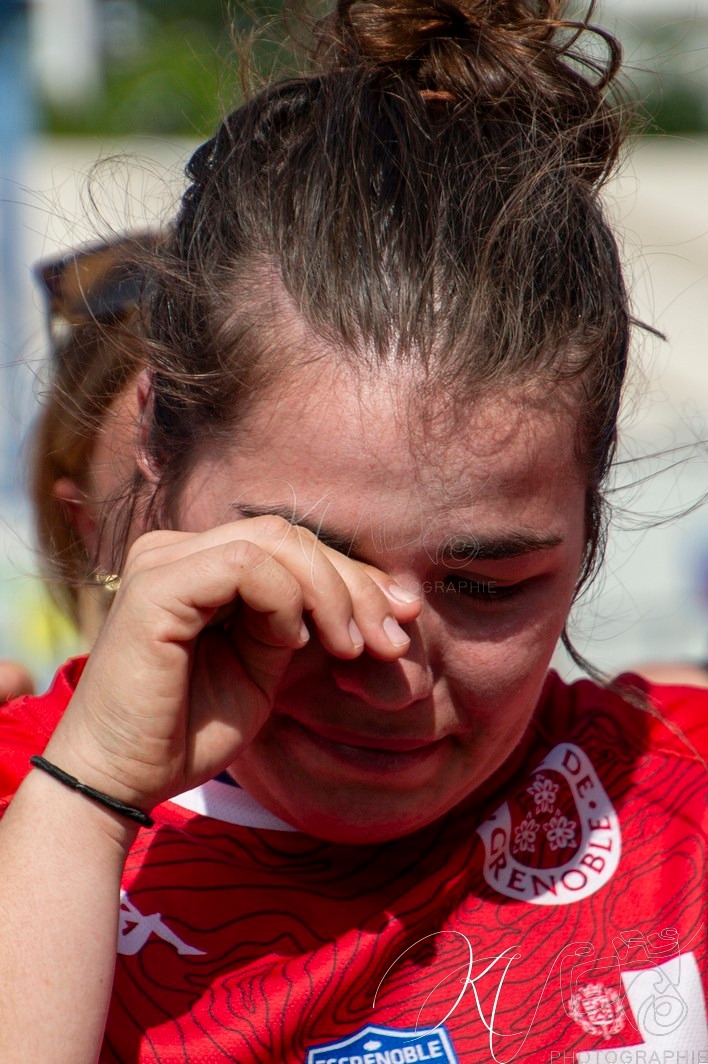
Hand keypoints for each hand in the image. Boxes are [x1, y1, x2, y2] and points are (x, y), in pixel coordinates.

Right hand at [44, 516, 420, 812]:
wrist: (123, 780)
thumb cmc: (189, 730)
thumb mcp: (264, 666)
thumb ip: (303, 621)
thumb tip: (381, 597)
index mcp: (198, 564)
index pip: (291, 544)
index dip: (353, 576)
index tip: (401, 619)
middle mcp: (176, 550)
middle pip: (290, 535)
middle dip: (354, 584)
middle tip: (391, 639)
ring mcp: (163, 561)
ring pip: (275, 541)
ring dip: (330, 593)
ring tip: (353, 649)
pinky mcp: (156, 585)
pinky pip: (244, 564)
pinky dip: (286, 599)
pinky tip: (295, 642)